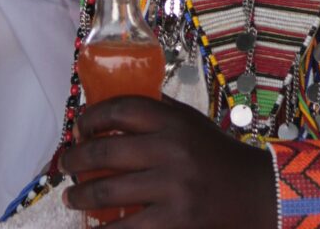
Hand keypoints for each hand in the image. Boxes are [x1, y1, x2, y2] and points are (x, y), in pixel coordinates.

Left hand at [60, 97, 275, 228]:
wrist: (255, 194)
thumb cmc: (216, 154)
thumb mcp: (191, 121)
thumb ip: (158, 109)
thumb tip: (112, 103)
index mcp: (173, 121)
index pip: (120, 109)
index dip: (90, 117)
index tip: (78, 127)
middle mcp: (171, 151)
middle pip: (104, 151)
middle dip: (74, 159)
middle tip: (64, 164)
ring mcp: (172, 189)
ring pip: (107, 194)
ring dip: (80, 196)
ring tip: (71, 196)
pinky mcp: (174, 224)